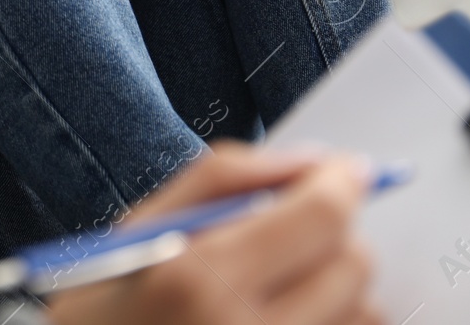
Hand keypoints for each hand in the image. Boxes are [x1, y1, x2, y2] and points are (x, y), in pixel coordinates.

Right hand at [48, 143, 381, 324]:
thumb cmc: (105, 308)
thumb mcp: (141, 227)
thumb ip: (224, 178)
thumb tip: (312, 160)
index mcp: (200, 280)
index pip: (321, 216)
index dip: (341, 181)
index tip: (344, 169)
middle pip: (353, 263)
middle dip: (334, 233)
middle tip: (293, 230)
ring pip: (364, 312)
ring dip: (336, 286)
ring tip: (282, 286)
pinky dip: (333, 321)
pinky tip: (286, 314)